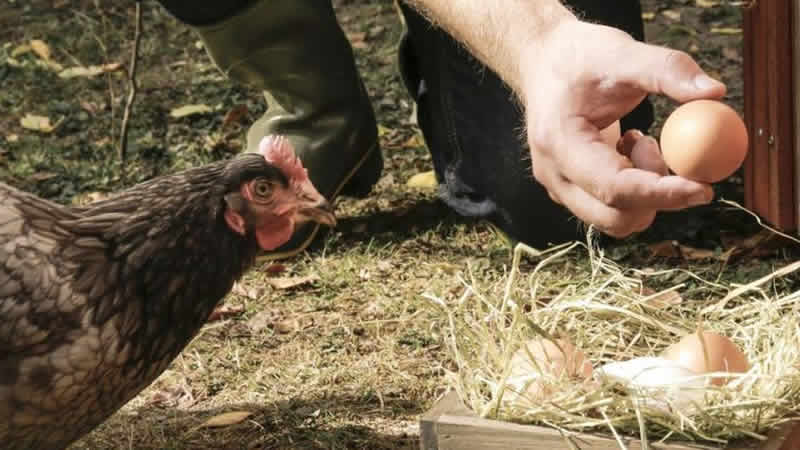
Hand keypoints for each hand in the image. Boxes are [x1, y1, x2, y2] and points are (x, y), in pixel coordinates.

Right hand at [521, 20, 724, 237]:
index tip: (704, 188)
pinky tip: (628, 149)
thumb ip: (667, 70)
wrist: (544, 62)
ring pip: (617, 220)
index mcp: (558, 143)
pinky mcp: (572, 191)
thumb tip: (714, 92)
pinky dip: (636, 189)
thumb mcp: (622, 52)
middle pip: (615, 218)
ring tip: (640, 142)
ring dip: (645, 191)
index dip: (662, 193)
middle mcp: (554, 175)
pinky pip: (613, 209)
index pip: (614, 187)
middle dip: (656, 195)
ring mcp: (560, 187)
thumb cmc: (579, 57)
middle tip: (666, 151)